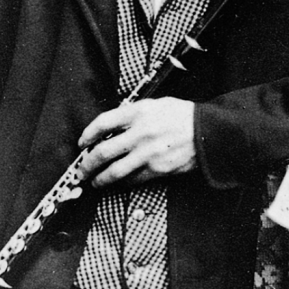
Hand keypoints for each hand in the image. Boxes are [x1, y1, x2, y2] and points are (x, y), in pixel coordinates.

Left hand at [77, 97, 195, 186]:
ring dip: (101, 179)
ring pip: (115, 172)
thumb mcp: (156, 104)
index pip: (103, 123)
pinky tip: (119, 183)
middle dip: (87, 164)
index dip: (88, 134)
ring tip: (95, 182)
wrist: (208, 132)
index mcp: (138, 113)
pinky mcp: (157, 169)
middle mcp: (140, 133)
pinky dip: (123, 183)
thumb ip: (134, 114)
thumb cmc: (183, 115)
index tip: (83, 142)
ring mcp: (148, 154)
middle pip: (103, 152)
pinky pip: (133, 180)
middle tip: (81, 170)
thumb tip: (113, 127)